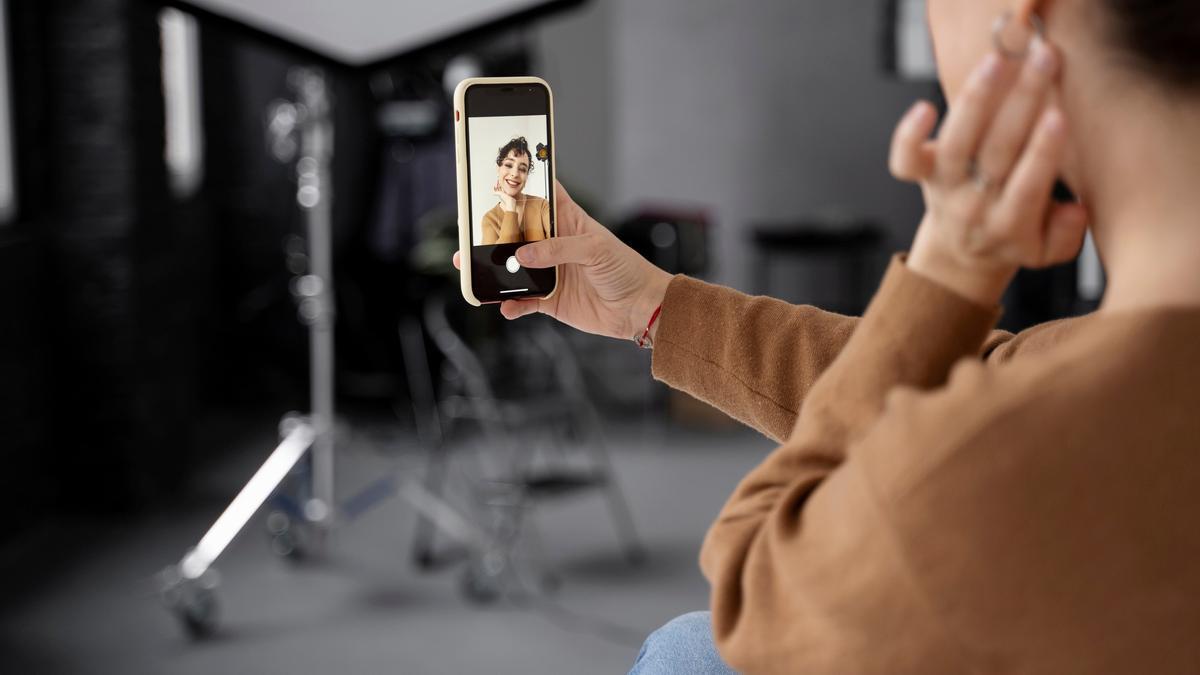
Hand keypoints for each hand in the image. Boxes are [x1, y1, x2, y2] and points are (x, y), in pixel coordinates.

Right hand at [453, 181, 672, 340]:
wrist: (641, 308)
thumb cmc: (626, 269)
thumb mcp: (595, 249)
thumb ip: (558, 249)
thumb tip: (524, 255)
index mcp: (568, 221)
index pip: (540, 197)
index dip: (520, 188)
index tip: (494, 182)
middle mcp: (554, 245)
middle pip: (516, 234)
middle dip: (492, 234)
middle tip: (468, 236)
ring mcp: (550, 272)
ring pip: (513, 269)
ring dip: (493, 271)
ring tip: (471, 271)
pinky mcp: (550, 300)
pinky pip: (523, 301)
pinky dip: (512, 304)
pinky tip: (506, 306)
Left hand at [890, 39, 1087, 305]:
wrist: (961, 254)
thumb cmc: (1013, 237)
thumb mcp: (1048, 251)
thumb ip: (1066, 234)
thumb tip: (1075, 209)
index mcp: (1010, 226)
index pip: (1028, 187)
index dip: (1042, 153)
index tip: (1058, 116)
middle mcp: (973, 206)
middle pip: (997, 152)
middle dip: (1022, 102)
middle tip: (1042, 61)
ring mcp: (944, 188)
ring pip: (956, 144)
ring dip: (976, 100)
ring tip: (995, 62)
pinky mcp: (921, 175)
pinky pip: (906, 160)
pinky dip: (909, 135)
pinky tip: (924, 107)